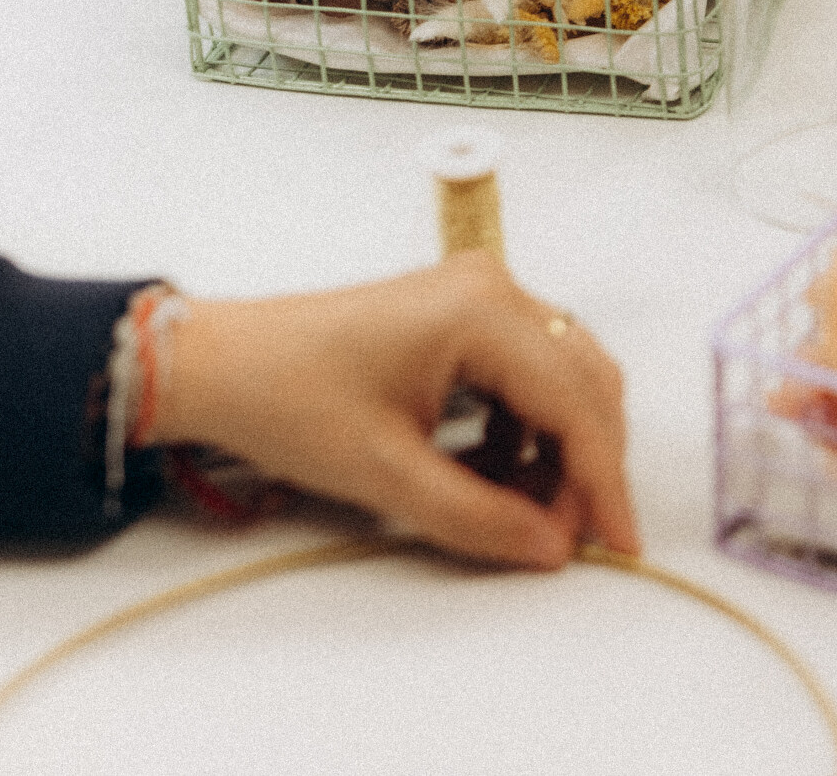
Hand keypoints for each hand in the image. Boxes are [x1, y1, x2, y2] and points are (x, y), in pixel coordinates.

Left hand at [147, 251, 639, 569]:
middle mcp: (496, 289)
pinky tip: (494, 472)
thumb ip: (478, 516)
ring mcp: (482, 294)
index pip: (576, 403)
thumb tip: (552, 547)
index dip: (603, 481)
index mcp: (482, 312)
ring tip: (524, 511)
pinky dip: (528, 428)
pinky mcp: (465, 313)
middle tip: (571, 535)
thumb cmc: (285, 397)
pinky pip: (530, 372)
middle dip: (588, 465)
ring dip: (559, 448)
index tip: (617, 543)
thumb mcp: (384, 473)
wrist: (218, 362)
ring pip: (565, 378)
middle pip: (586, 384)